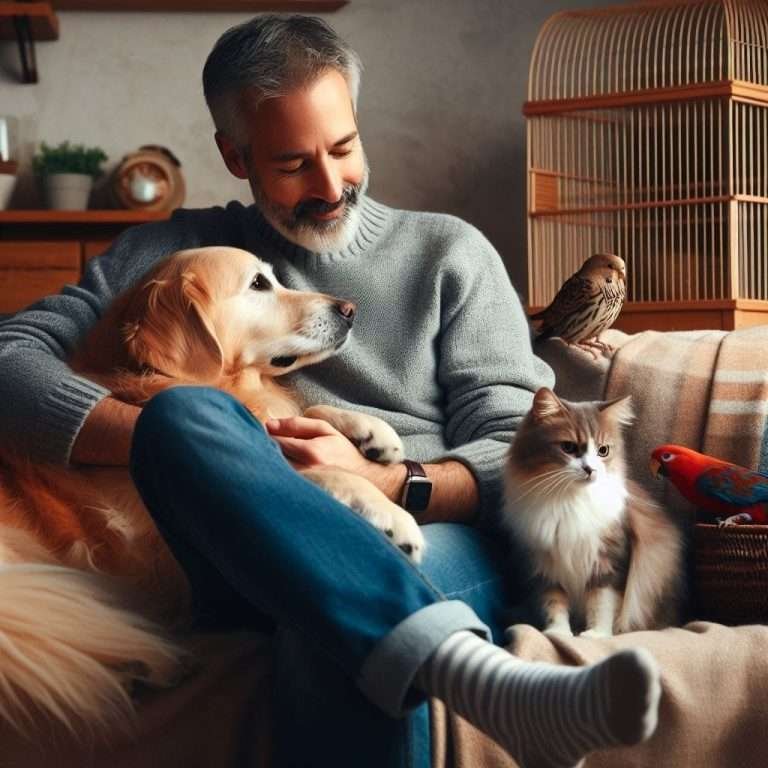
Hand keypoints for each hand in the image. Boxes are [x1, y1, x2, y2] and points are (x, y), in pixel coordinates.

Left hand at [266, 416, 406, 499]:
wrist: (361, 476)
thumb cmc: (341, 450)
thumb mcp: (324, 429)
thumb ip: (296, 424)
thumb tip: (268, 424)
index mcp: (312, 451)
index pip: (275, 440)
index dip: (267, 434)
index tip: (265, 430)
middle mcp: (306, 470)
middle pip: (271, 456)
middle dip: (265, 447)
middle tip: (267, 441)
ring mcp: (304, 484)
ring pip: (275, 469)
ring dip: (271, 460)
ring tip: (279, 454)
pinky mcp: (302, 492)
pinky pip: (281, 480)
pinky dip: (278, 472)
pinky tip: (283, 468)